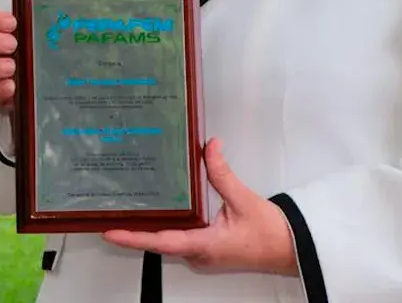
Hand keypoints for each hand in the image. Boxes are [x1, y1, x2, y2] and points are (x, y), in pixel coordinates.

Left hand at [102, 139, 297, 276]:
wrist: (292, 250)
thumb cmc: (271, 234)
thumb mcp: (244, 200)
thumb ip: (223, 174)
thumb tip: (210, 147)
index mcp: (204, 245)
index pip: (160, 241)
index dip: (133, 237)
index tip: (110, 231)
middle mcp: (198, 253)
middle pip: (157, 241)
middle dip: (133, 229)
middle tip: (109, 213)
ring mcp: (201, 253)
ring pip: (168, 240)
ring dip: (148, 227)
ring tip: (125, 209)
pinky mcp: (207, 248)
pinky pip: (180, 237)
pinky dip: (166, 224)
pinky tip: (157, 209)